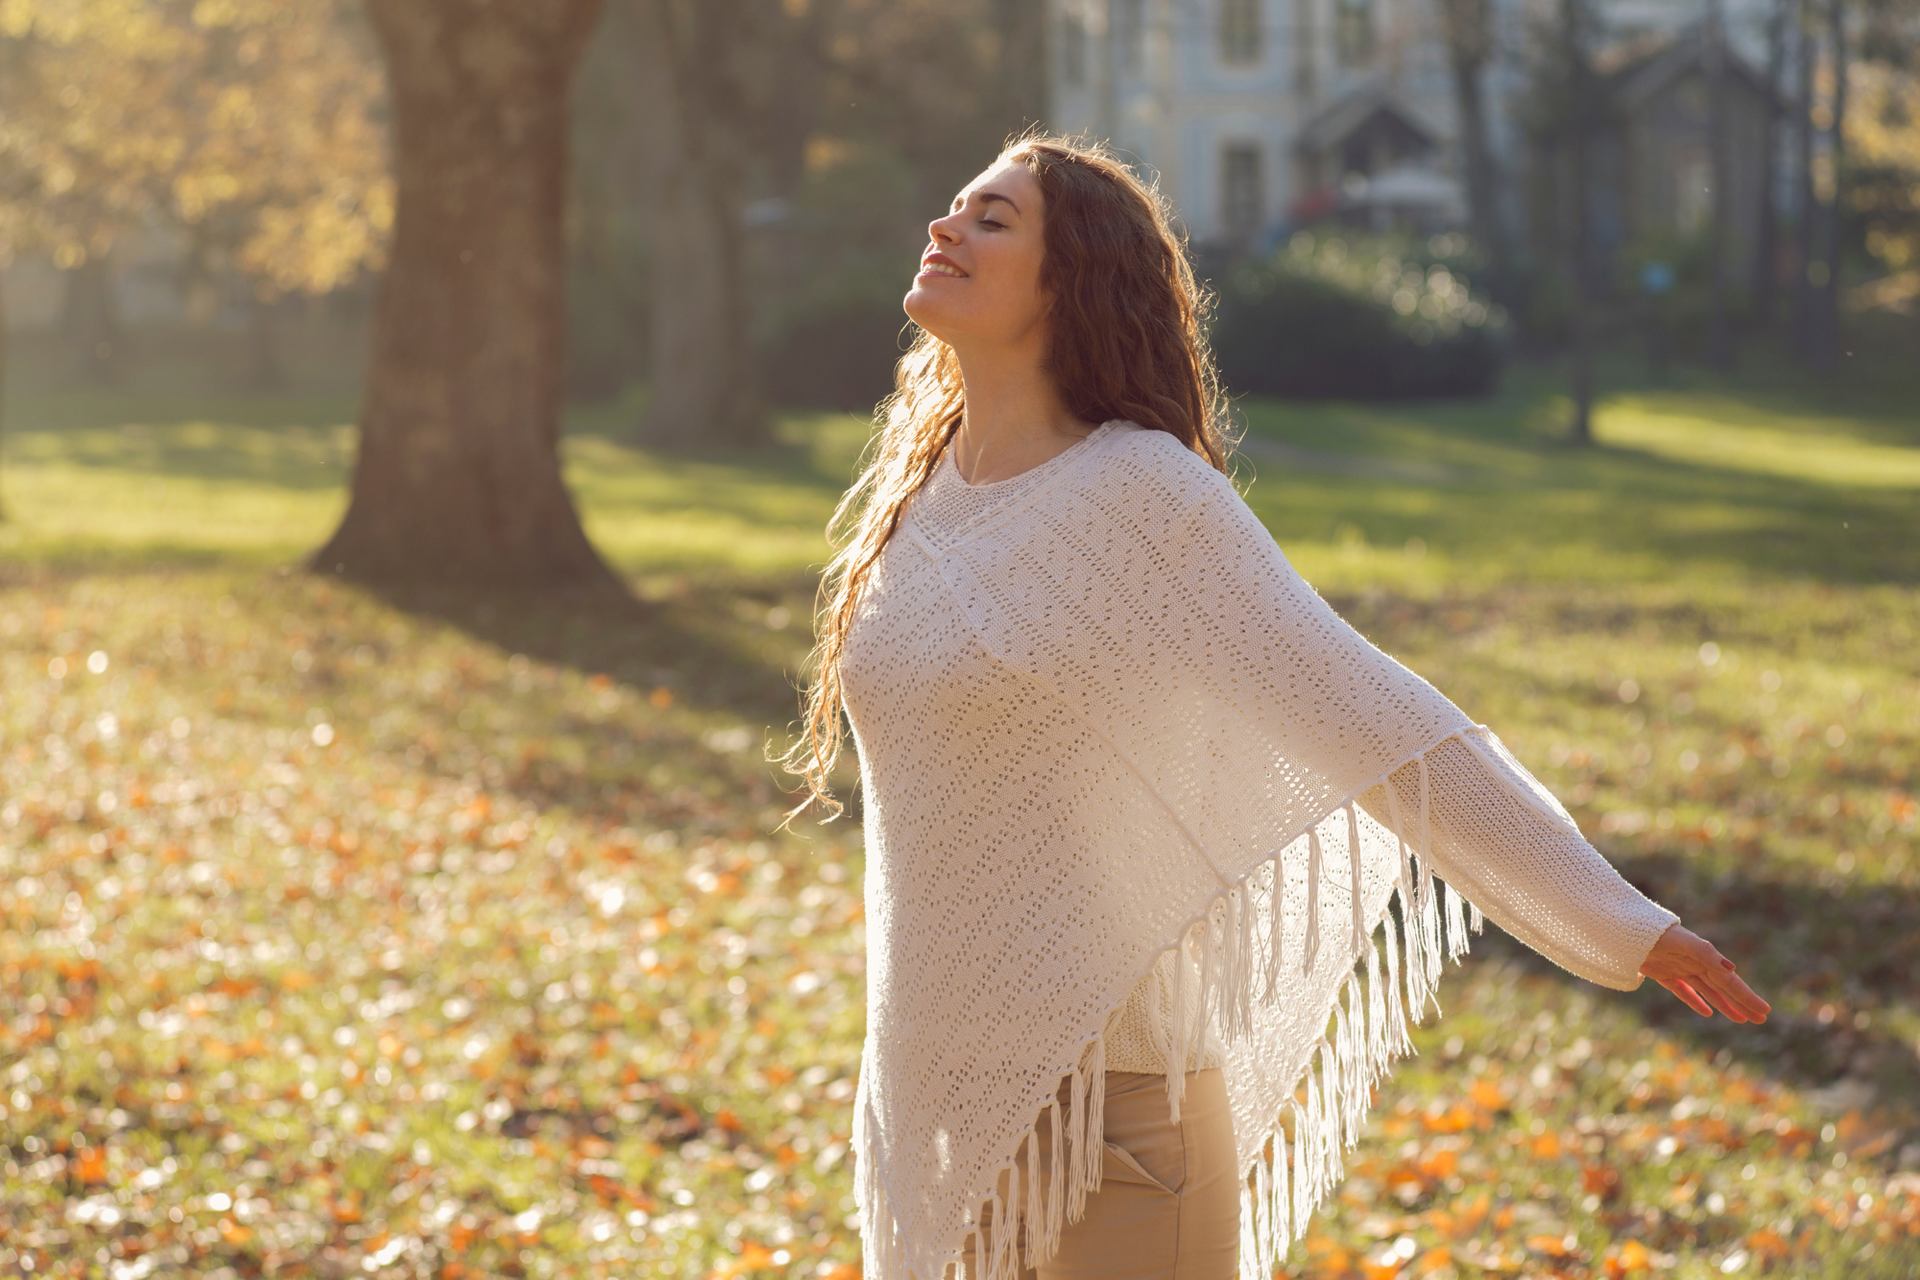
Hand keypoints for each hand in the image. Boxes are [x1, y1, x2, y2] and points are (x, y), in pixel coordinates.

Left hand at [1639, 923, 1769, 1022]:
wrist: (1627, 930)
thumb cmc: (1657, 933)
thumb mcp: (1684, 942)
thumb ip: (1706, 954)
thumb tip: (1732, 969)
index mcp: (1704, 957)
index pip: (1730, 982)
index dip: (1747, 996)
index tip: (1764, 1010)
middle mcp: (1695, 964)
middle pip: (1724, 988)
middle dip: (1742, 1003)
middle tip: (1761, 1019)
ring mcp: (1680, 969)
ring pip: (1708, 992)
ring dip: (1724, 1005)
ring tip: (1741, 1020)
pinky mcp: (1664, 974)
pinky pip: (1684, 991)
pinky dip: (1696, 1002)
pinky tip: (1707, 1013)